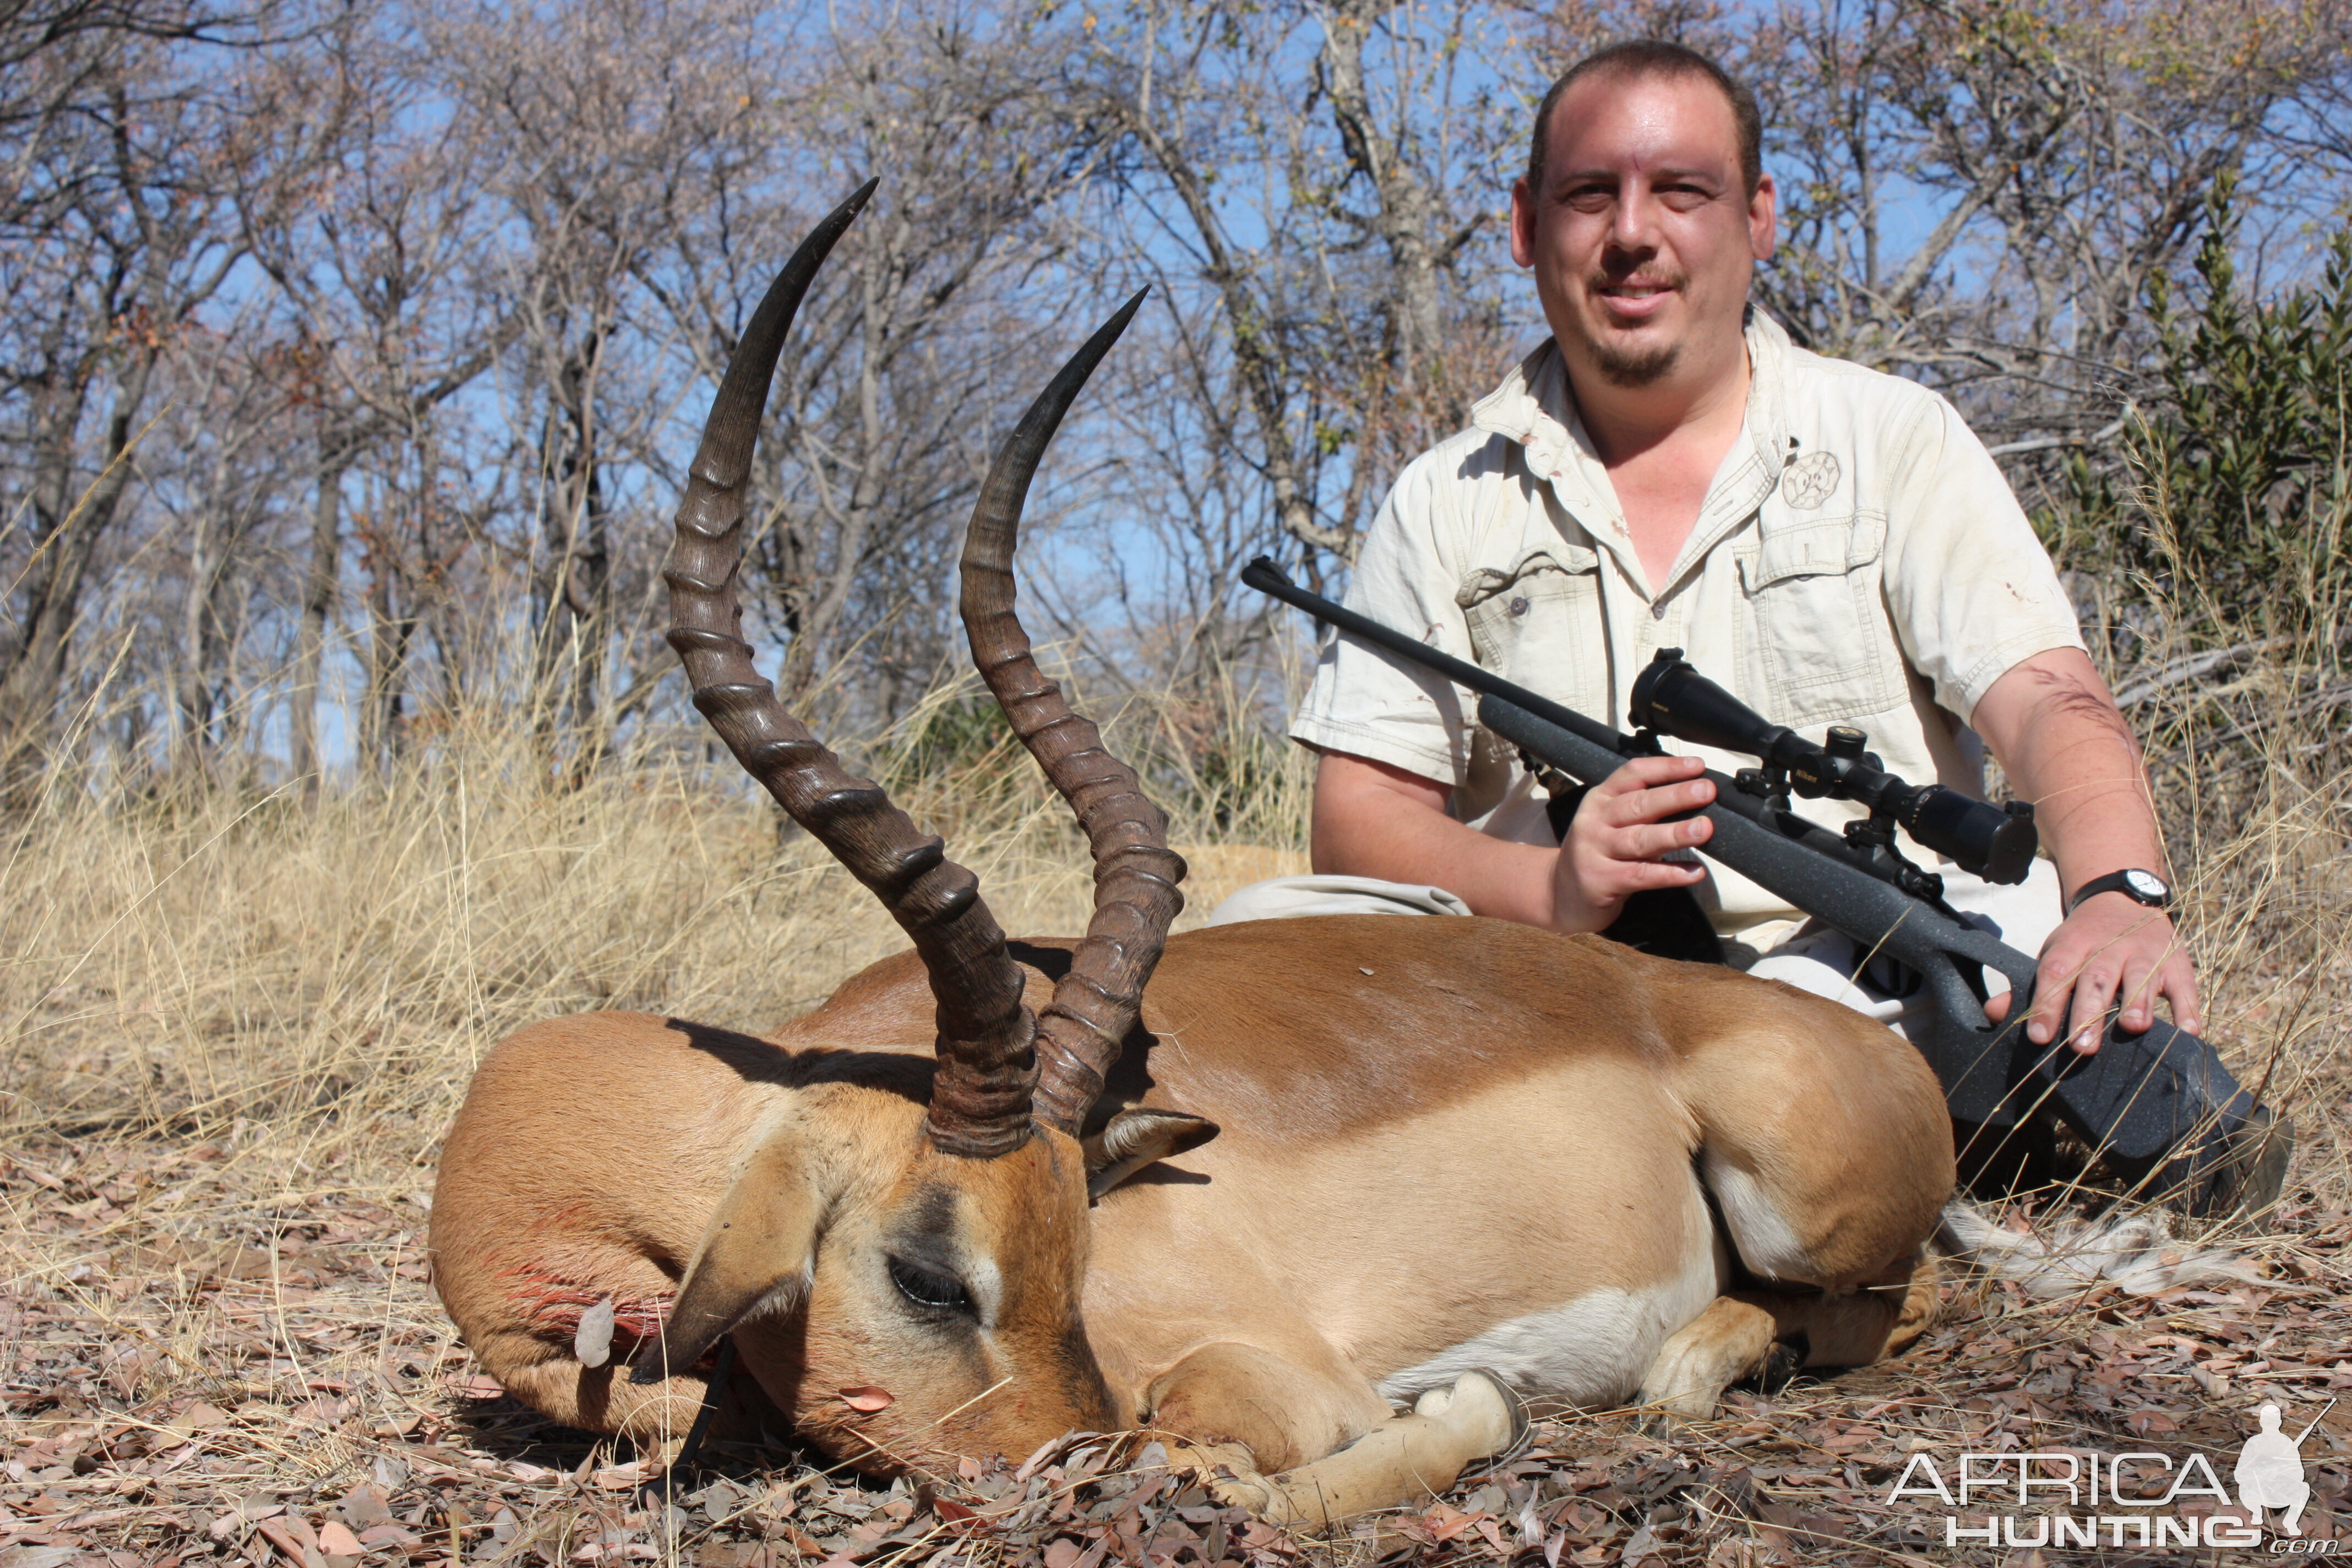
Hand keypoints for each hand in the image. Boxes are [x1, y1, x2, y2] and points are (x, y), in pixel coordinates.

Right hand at [1551, 754, 1714, 932]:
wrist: (1559, 893)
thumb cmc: (1597, 852)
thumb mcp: (1609, 820)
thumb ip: (1643, 807)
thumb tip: (1694, 796)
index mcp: (1601, 798)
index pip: (1633, 774)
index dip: (1666, 768)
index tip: (1697, 766)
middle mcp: (1596, 821)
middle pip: (1638, 804)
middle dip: (1675, 796)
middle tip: (1706, 791)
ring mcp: (1595, 851)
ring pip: (1640, 839)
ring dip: (1675, 833)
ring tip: (1704, 829)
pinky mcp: (1601, 881)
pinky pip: (1641, 875)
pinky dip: (1670, 874)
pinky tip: (1694, 872)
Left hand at [1983, 892, 2200, 1053]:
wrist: (2123, 899)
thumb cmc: (2083, 940)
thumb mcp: (2053, 953)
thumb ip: (2027, 988)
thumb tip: (1994, 1014)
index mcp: (2073, 946)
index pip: (2055, 974)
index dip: (2046, 1005)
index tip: (2039, 1037)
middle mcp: (2110, 949)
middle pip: (2097, 980)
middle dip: (2089, 1013)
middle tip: (2082, 1047)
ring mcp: (2146, 955)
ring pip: (2141, 978)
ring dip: (2138, 1003)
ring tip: (2134, 1028)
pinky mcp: (2177, 963)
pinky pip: (2184, 987)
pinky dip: (2187, 1009)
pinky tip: (2188, 1032)